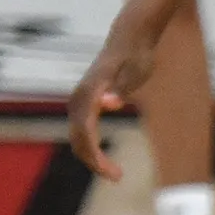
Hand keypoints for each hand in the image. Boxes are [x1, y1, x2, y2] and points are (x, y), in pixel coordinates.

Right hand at [68, 22, 158, 180]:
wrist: (129, 37)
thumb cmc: (137, 54)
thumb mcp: (136, 71)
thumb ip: (122, 88)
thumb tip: (109, 104)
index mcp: (89, 93)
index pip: (85, 133)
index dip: (96, 156)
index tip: (113, 174)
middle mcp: (79, 97)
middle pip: (78, 138)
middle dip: (94, 161)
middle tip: (117, 177)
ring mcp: (79, 99)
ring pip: (77, 136)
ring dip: (91, 156)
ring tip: (114, 172)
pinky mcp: (84, 101)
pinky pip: (81, 129)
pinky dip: (90, 146)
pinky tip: (104, 157)